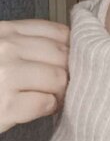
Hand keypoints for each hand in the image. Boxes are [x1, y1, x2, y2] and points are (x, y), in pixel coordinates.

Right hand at [0, 19, 69, 133]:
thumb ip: (23, 42)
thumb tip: (70, 47)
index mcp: (4, 30)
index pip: (57, 31)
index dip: (71, 48)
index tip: (70, 60)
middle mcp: (5, 48)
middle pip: (62, 55)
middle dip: (68, 72)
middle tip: (63, 84)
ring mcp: (5, 76)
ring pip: (58, 79)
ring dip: (60, 92)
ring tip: (52, 97)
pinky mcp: (5, 105)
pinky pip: (45, 103)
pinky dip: (48, 108)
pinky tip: (40, 109)